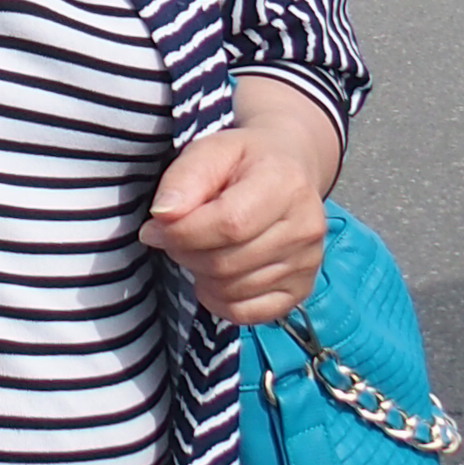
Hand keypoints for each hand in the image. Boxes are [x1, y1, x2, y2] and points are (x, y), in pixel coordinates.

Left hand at [143, 121, 331, 324]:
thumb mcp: (210, 151)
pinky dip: (220, 300)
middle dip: (185, 254)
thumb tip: (163, 216)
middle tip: (174, 237)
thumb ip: (183, 180)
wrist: (288, 169)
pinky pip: (248, 313)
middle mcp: (305, 227)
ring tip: (200, 248)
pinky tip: (215, 277)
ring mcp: (308, 263)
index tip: (155, 228)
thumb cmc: (243, 160)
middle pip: (227, 263)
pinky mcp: (301, 289)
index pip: (229, 225)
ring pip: (233, 290)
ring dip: (200, 275)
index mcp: (285, 184)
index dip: (182, 233)